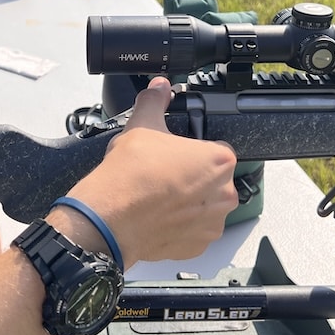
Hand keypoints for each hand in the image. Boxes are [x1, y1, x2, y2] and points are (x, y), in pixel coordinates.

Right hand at [63, 76, 237, 265]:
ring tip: (159, 196)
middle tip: (164, 173)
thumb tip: (158, 87)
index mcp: (219, 161)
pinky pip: (193, 232)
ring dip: (189, 203)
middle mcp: (223, 194)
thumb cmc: (131, 175)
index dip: (194, 150)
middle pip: (214, 180)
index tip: (177, 154)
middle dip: (193, 177)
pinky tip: (157, 216)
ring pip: (205, 207)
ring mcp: (212, 224)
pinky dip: (179, 226)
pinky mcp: (197, 246)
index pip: (217, 149)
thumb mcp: (142, 125)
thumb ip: (155, 101)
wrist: (111, 218)